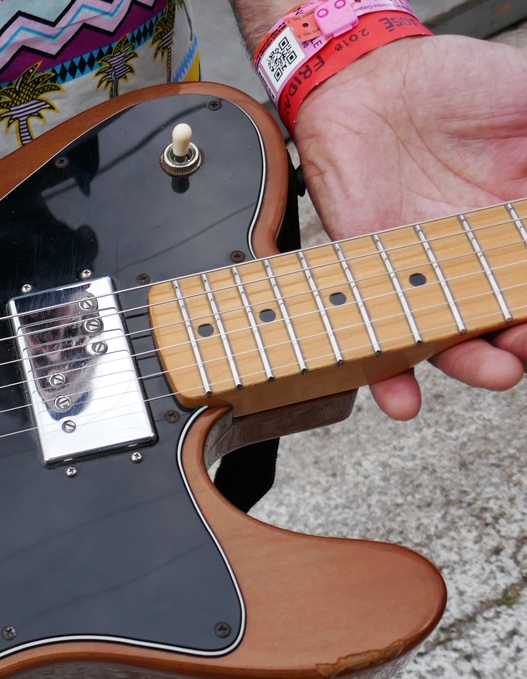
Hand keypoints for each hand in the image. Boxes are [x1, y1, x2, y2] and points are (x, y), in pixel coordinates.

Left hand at [293, 34, 526, 417]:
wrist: (365, 81)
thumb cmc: (453, 82)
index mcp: (525, 220)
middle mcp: (479, 257)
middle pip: (511, 318)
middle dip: (526, 342)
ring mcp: (426, 273)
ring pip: (454, 338)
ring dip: (476, 367)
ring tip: (499, 374)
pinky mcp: (373, 279)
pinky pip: (380, 337)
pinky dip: (389, 377)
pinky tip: (404, 401)